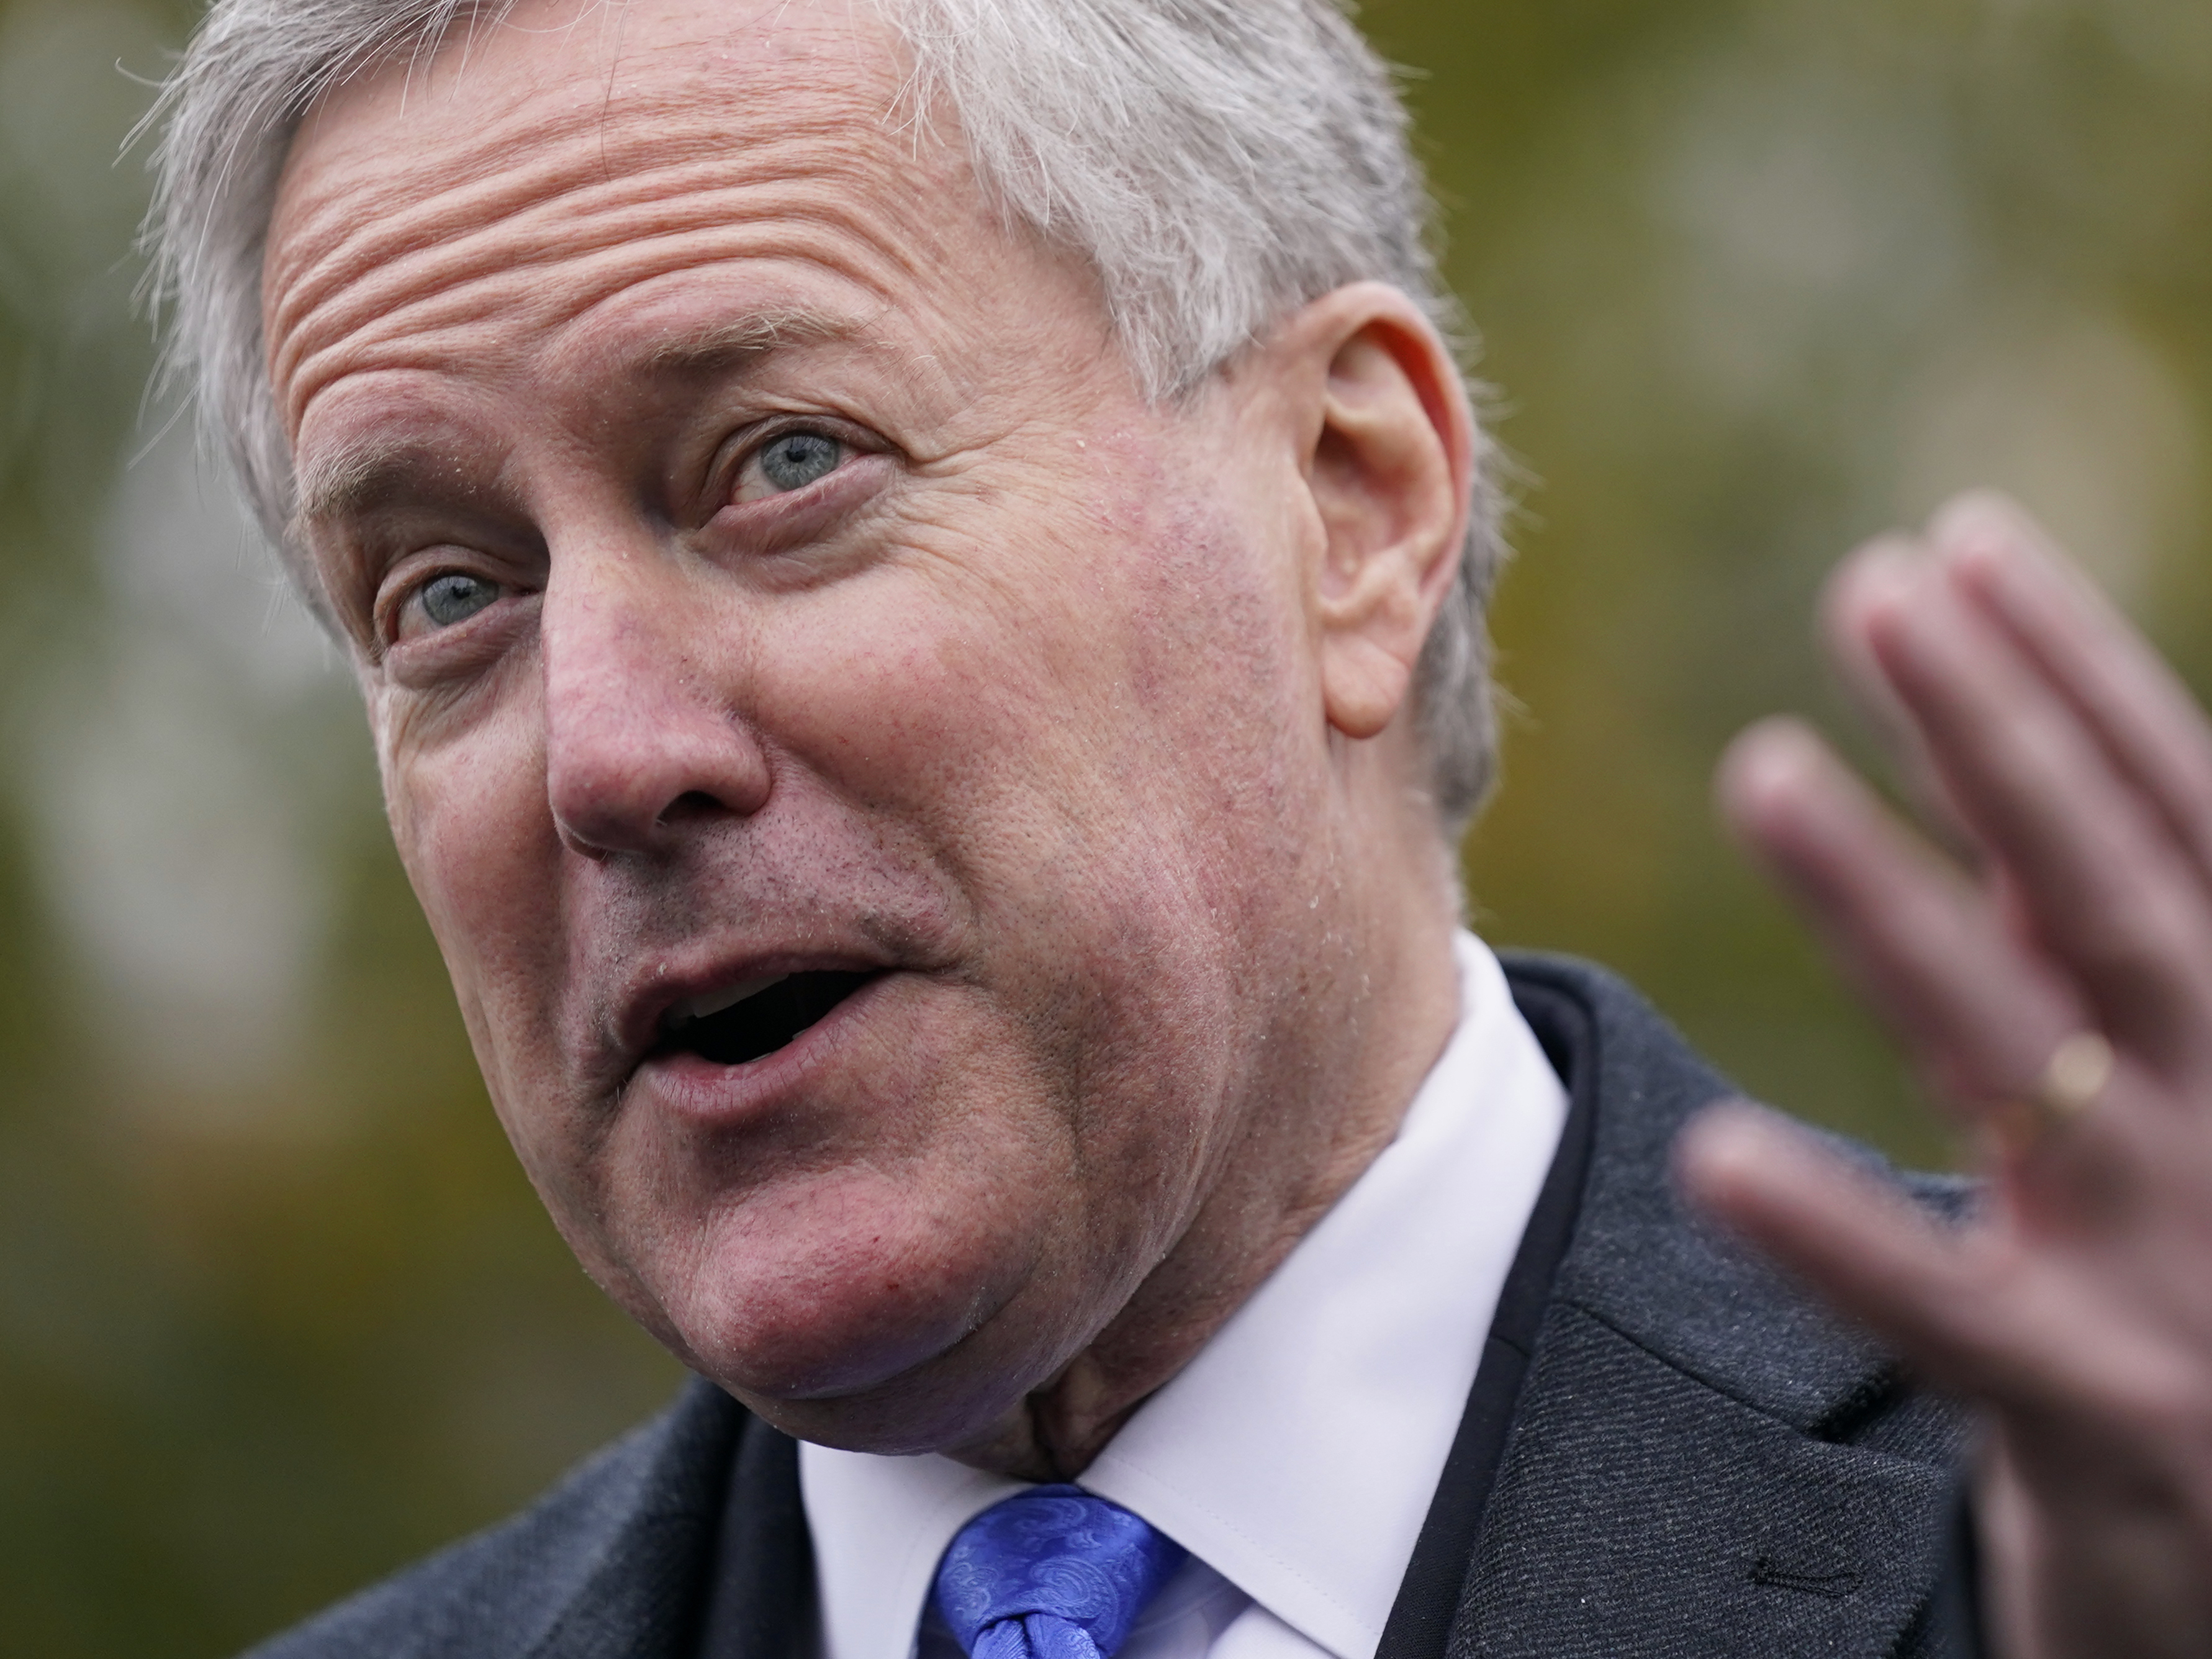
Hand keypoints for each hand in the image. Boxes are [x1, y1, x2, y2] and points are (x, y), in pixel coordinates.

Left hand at [1676, 493, 2211, 1658]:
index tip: (1959, 545)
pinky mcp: (2112, 1423)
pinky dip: (1843, 1240)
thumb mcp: (2183, 1103)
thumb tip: (2007, 784)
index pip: (2178, 819)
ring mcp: (2184, 1275)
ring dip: (1896, 911)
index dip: (2074, 679)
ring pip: (2028, 1063)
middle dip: (2002, 736)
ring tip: (1763, 770)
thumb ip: (2103, 958)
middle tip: (1873, 586)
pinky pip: (1958, 1320)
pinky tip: (1716, 1158)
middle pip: (2118, 896)